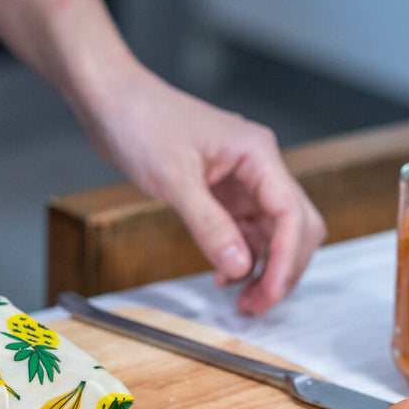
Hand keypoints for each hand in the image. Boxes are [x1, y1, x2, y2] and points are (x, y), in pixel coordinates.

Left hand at [81, 65, 326, 314]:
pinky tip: (224, 276)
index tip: (271, 292)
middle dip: (283, 269)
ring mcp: (243, 181)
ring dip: (264, 268)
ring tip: (243, 301)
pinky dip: (242, 257)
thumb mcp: (175, 179)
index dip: (286, 259)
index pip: (291, 214)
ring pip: (274, 233)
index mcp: (257, 154)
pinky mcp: (224, 193)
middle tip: (256, 305)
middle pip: (294, 226)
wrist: (113, 102)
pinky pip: (247, 231)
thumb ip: (209, 226)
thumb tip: (240, 266)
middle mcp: (258, 167)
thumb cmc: (142, 122)